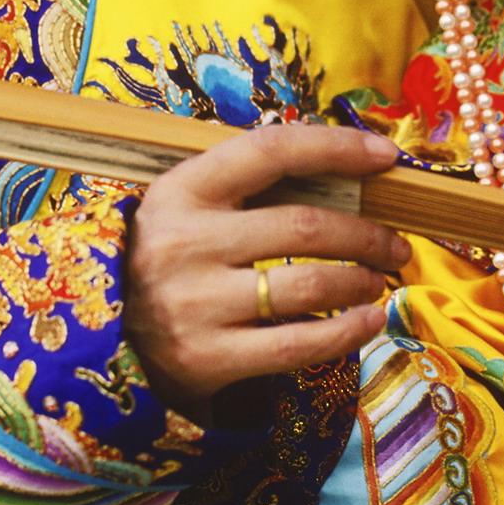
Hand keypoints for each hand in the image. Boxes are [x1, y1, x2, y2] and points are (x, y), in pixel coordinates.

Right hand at [125, 123, 407, 419]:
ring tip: (379, 280)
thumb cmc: (170, 259)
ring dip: (361, 280)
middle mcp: (184, 243)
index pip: (271, 150)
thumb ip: (249, 185)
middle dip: (366, 234)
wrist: (108, 338)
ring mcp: (193, 304)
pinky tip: (370, 320)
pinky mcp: (206, 358)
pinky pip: (297, 344)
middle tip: (395, 245)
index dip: (336, 146)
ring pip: (307, 285)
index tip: (386, 155)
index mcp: (181, 190)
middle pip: (302, 227)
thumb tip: (348, 167)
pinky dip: (347, 331)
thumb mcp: (188, 207)